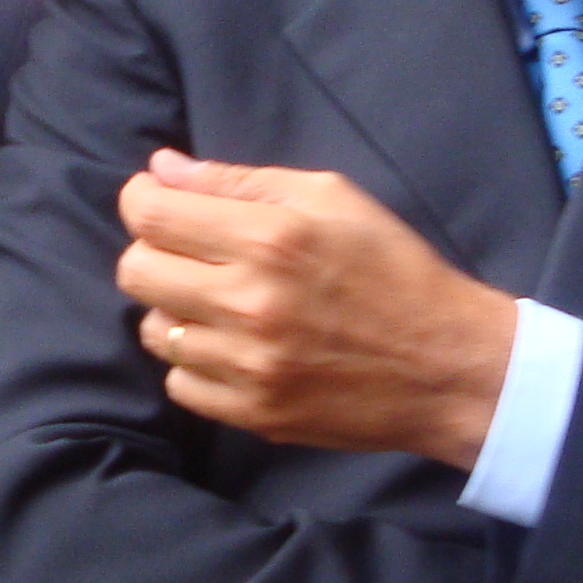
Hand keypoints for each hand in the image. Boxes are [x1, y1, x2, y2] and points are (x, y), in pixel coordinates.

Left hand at [117, 152, 513, 469]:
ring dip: (176, 311)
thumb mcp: (331, 198)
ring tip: (220, 304)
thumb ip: (239, 180)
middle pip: (135, 271)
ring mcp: (248, 365)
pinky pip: (179, 385)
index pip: (149, 214)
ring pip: (153, 331)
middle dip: (153, 252)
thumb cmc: (392, 268)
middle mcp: (248, 303)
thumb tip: (163, 168)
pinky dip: (197, 364)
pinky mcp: (253, 414)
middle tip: (189, 253)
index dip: (141, 199)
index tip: (155, 200)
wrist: (447, 365)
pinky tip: (235, 348)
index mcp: (268, 239)